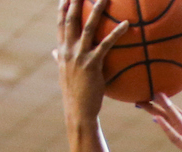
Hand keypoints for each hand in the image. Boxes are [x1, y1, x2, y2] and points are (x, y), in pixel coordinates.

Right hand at [54, 0, 127, 151]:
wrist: (78, 111)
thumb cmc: (75, 94)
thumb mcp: (65, 74)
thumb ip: (60, 60)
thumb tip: (53, 52)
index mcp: (62, 52)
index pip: (60, 24)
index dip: (63, 8)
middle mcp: (68, 51)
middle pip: (71, 19)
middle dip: (75, 1)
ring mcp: (79, 56)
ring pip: (88, 27)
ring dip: (96, 9)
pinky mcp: (92, 65)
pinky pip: (106, 44)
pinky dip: (117, 33)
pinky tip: (127, 24)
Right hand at [138, 94, 181, 151]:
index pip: (181, 118)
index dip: (171, 106)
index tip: (158, 95)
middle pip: (173, 119)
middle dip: (160, 106)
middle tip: (146, 92)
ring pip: (173, 124)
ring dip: (162, 111)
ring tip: (150, 99)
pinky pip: (177, 138)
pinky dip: (168, 128)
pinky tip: (158, 119)